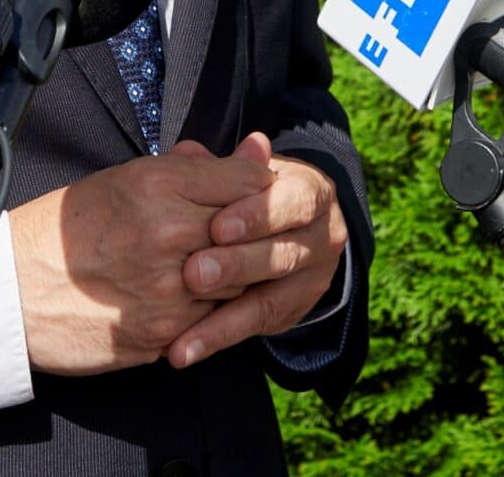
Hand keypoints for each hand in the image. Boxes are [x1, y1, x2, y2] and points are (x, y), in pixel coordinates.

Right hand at [9, 139, 276, 374]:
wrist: (14, 292)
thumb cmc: (65, 230)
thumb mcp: (123, 179)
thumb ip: (191, 167)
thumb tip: (253, 152)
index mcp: (158, 184)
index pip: (247, 181)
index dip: (254, 188)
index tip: (248, 194)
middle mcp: (170, 233)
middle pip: (250, 231)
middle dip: (248, 232)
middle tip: (232, 233)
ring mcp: (170, 287)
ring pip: (238, 279)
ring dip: (231, 273)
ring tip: (204, 264)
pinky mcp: (164, 332)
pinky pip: (212, 319)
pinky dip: (207, 308)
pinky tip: (183, 296)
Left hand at [165, 132, 346, 368]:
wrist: (285, 222)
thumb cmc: (251, 188)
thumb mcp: (243, 172)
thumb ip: (224, 168)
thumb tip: (208, 152)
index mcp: (313, 193)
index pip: (293, 202)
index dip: (257, 215)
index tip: (217, 226)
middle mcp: (322, 238)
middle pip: (282, 255)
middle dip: (236, 266)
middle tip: (193, 274)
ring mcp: (311, 281)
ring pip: (269, 301)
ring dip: (221, 319)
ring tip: (181, 333)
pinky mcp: (292, 313)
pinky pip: (253, 328)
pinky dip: (214, 339)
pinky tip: (181, 351)